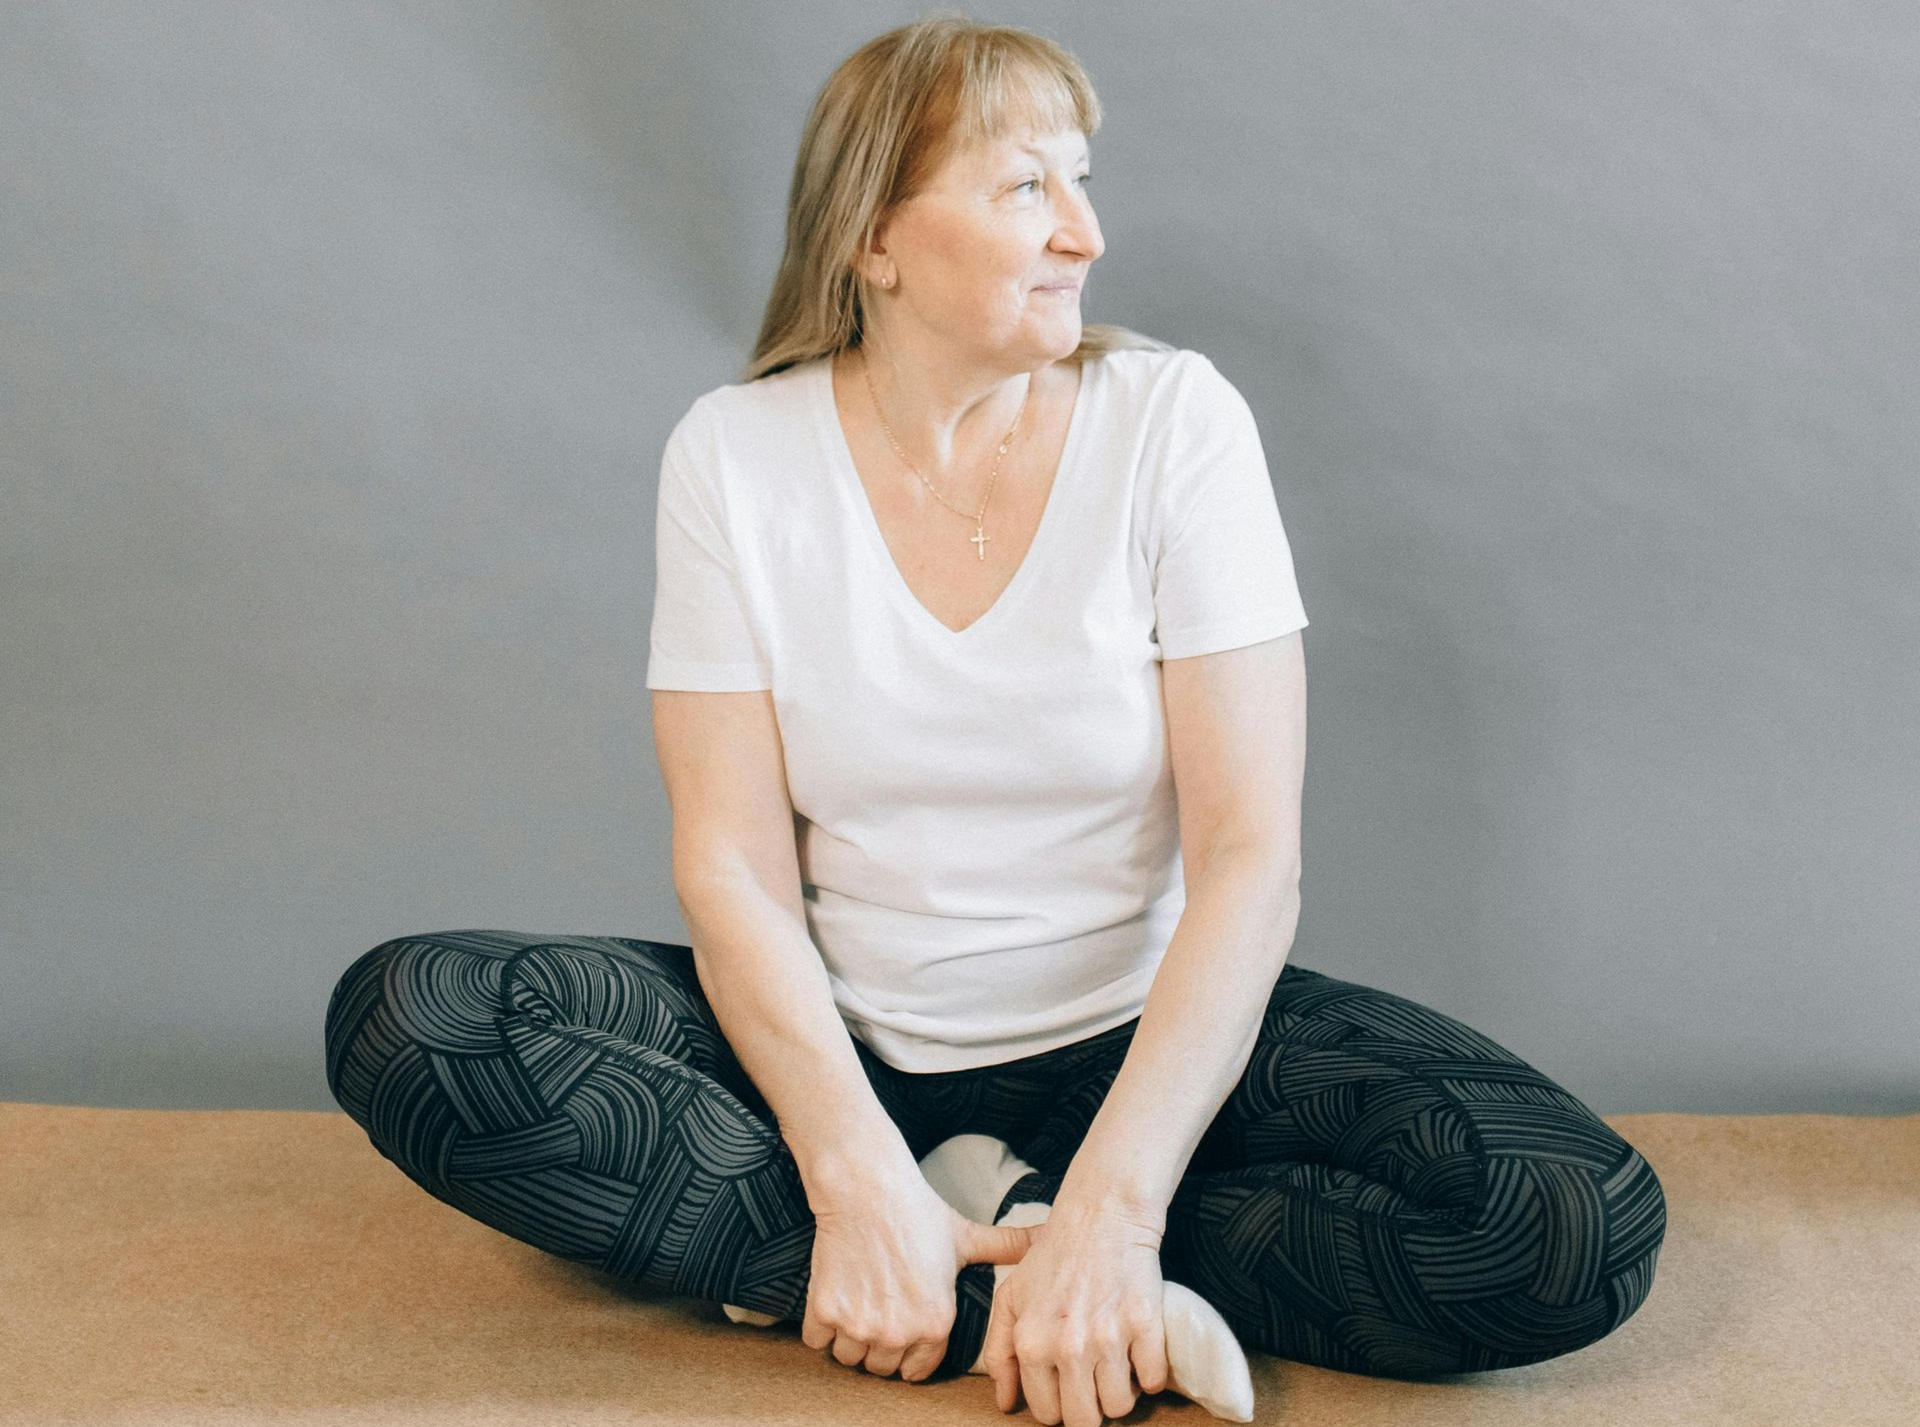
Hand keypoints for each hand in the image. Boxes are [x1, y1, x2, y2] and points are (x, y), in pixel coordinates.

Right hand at [800, 1167, 1039, 1383]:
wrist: (867, 1188)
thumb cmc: (919, 1212)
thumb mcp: (968, 1237)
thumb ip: (1009, 1247)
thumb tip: (1050, 1235)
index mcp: (937, 1322)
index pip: (916, 1371)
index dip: (909, 1349)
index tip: (903, 1325)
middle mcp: (899, 1331)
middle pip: (880, 1367)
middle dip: (878, 1345)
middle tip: (879, 1307)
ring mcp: (860, 1324)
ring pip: (848, 1358)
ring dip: (849, 1336)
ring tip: (859, 1298)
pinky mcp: (825, 1312)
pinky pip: (817, 1341)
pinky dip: (821, 1322)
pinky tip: (836, 1291)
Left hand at [978, 1201, 1171, 1425]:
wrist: (1100, 1218)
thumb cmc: (1052, 1258)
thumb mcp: (1010, 1299)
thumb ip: (999, 1352)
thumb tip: (1006, 1403)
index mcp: (1031, 1344)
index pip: (1048, 1413)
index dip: (1059, 1402)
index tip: (1067, 1384)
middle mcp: (1067, 1347)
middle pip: (1084, 1420)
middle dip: (1089, 1405)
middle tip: (1092, 1379)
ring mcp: (1108, 1338)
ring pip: (1120, 1406)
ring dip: (1121, 1390)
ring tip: (1114, 1360)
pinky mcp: (1145, 1326)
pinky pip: (1154, 1380)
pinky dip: (1150, 1371)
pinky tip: (1137, 1348)